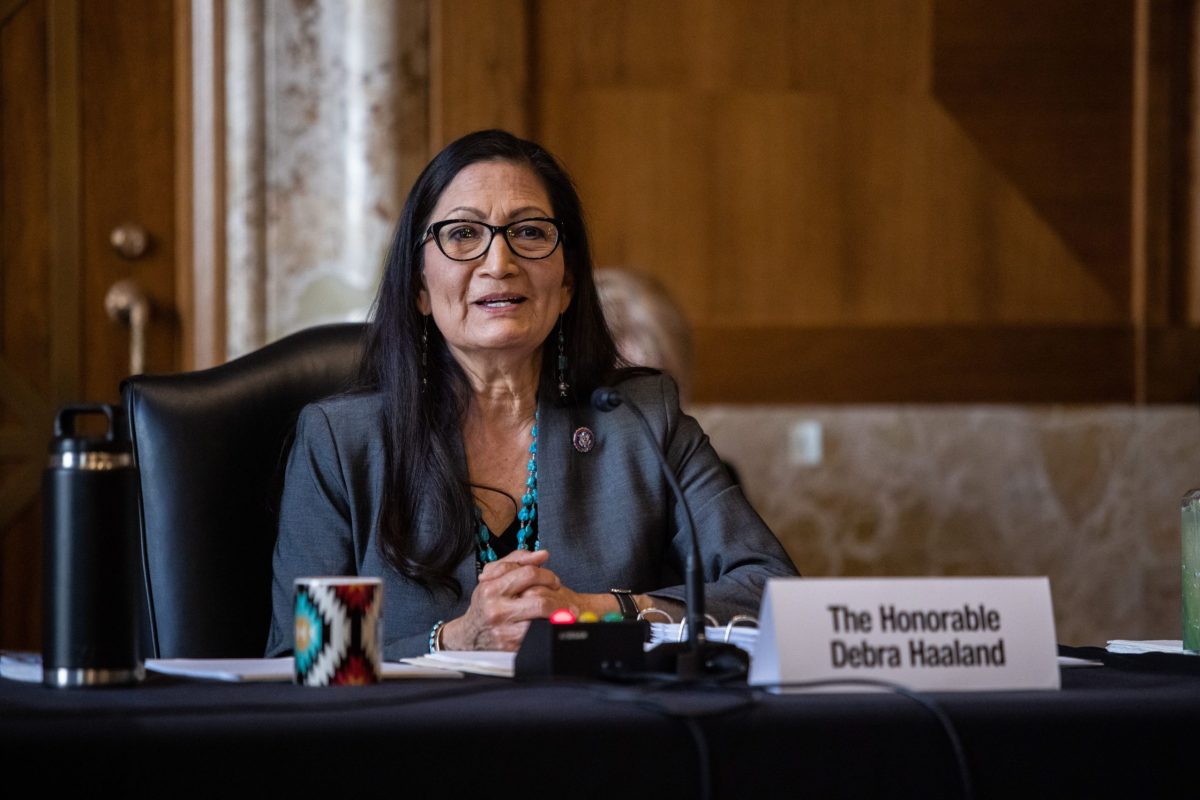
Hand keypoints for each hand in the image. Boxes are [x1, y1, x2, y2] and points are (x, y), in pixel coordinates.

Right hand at [442, 549, 564, 650]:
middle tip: (563, 598)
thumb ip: (516, 560)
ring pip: (541, 621)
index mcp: (491, 588)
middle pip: (539, 600)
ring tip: (565, 613)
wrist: (469, 635)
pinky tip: (553, 625)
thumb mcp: (493, 576)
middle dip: (558, 598)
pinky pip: (538, 635)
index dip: (547, 575)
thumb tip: (543, 555)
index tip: (554, 581)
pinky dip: (549, 629)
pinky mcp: (511, 646)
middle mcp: (496, 609)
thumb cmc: (486, 602)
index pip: (528, 573)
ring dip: (558, 615)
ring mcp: (504, 630)